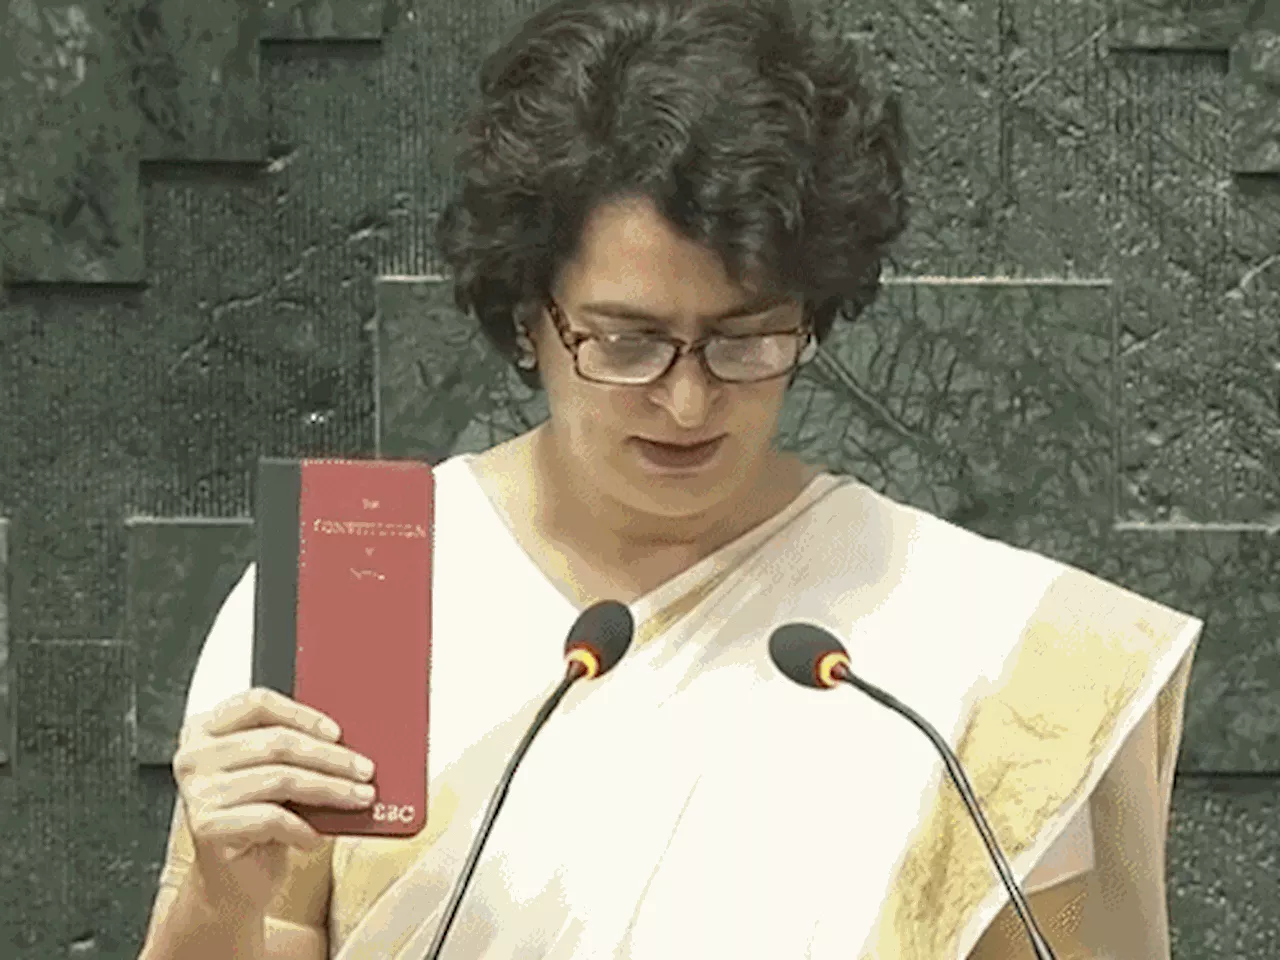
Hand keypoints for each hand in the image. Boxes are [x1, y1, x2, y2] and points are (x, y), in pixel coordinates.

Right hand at [172, 687, 376, 910]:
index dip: (302, 714)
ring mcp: (197, 791)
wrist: (232, 881)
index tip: (338, 733)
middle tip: (366, 770)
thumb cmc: (259, 818)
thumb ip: (297, 749)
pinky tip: (318, 836)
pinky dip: (303, 827)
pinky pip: (270, 818)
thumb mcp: (276, 773)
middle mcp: (194, 755)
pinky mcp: (206, 826)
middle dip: (331, 757)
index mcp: (207, 729)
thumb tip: (350, 740)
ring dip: (330, 790)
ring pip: (280, 778)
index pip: (257, 703)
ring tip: (358, 799)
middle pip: (277, 742)